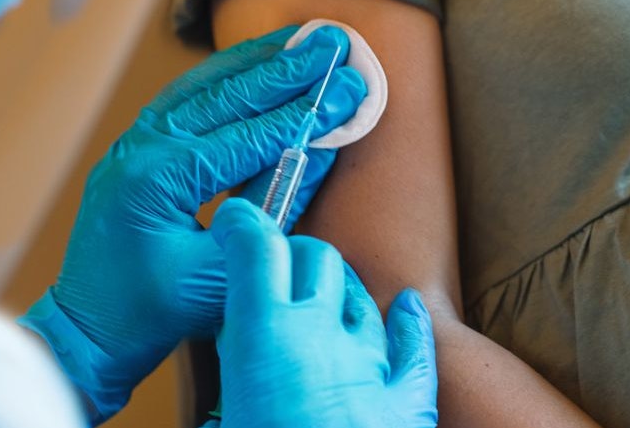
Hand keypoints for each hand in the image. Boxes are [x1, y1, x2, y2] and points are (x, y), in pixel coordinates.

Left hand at [19, 24, 365, 422]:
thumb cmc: (156, 313)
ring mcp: (134, 142)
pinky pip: (187, 96)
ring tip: (304, 36)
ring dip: (259, 59)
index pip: (252, 133)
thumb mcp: (227, 268)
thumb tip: (322, 149)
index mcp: (161, 179)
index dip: (308, 109)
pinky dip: (227, 74)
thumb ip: (275, 205)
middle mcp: (142, 148)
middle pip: (229, 94)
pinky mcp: (136, 146)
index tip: (351, 84)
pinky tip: (257, 58)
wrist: (89, 330)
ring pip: (205, 84)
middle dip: (290, 67)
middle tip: (337, 42)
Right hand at [211, 198, 438, 427]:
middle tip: (275, 267)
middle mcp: (321, 334)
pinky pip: (415, 344)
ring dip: (341, 290)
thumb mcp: (222, 421)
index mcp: (263, 336)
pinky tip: (407, 307)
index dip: (244, 227)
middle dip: (294, 255)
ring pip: (362, 297)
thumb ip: (217, 405)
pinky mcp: (407, 399)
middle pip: (316, 260)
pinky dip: (409, 322)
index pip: (256, 249)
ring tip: (324, 296)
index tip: (236, 222)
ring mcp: (370, 362)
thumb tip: (214, 413)